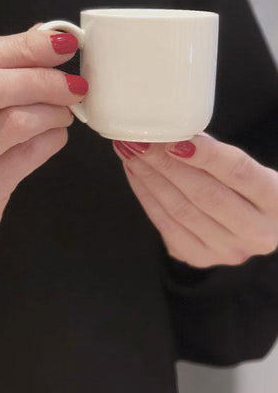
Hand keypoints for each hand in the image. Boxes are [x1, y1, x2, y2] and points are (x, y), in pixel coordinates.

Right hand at [0, 25, 86, 260]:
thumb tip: (40, 38)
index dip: (20, 45)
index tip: (59, 42)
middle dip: (40, 77)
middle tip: (72, 83)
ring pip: (12, 122)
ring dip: (51, 111)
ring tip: (64, 112)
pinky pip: (25, 158)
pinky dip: (51, 140)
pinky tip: (55, 137)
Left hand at [112, 134, 277, 267]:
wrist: (254, 225)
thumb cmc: (248, 188)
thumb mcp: (249, 169)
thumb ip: (217, 153)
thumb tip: (173, 133)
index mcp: (277, 200)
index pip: (239, 172)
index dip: (206, 155)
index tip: (175, 139)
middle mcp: (258, 232)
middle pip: (205, 194)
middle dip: (165, 164)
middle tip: (140, 142)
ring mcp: (228, 250)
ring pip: (181, 211)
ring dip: (149, 178)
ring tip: (130, 152)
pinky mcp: (202, 259)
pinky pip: (166, 226)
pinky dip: (146, 197)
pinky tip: (135, 174)